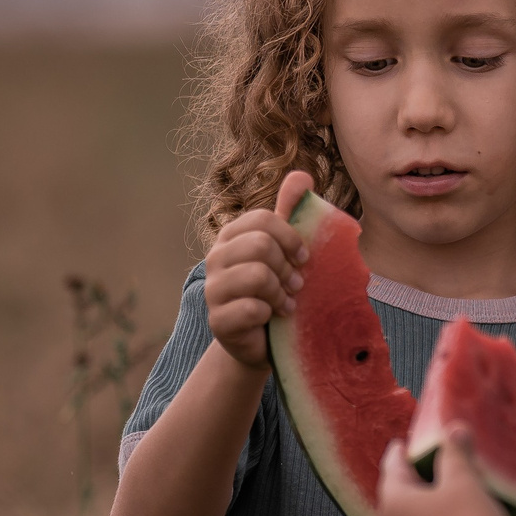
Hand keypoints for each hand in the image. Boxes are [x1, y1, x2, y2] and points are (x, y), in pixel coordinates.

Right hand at [204, 171, 312, 367]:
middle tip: (296, 284)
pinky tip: (273, 318)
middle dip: (287, 267)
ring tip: (286, 303)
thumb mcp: (285, 251)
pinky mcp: (217, 321)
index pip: (262, 219)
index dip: (290, 237)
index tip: (303, 257)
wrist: (263, 341)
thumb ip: (290, 214)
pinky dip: (271, 314)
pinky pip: (252, 308)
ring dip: (281, 292)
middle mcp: (215, 258)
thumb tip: (302, 175)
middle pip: (261, 245)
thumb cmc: (276, 291)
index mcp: (232, 236)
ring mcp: (213, 290)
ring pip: (257, 276)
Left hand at [378, 431, 512, 515]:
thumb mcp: (464, 480)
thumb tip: (455, 428)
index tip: (399, 445)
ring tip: (437, 505)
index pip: (392, 470)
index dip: (398, 454)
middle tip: (420, 472)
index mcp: (393, 505)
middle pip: (396, 503)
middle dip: (408, 487)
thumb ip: (455, 453)